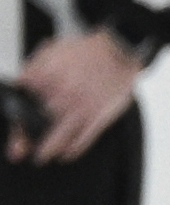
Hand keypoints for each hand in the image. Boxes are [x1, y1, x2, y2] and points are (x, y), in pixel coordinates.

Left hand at [9, 30, 139, 162]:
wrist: (118, 48)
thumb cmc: (85, 51)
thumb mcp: (50, 52)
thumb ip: (32, 69)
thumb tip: (20, 86)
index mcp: (46, 79)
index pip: (22, 105)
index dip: (16, 121)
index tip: (15, 131)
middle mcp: (62, 94)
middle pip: (38, 123)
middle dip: (25, 139)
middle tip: (20, 150)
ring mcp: (82, 106)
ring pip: (60, 135)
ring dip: (48, 150)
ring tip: (42, 156)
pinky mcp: (100, 114)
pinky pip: (85, 137)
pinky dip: (75, 148)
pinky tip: (67, 153)